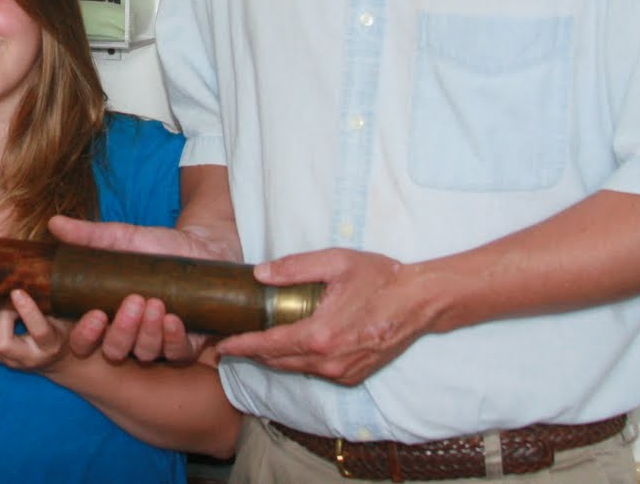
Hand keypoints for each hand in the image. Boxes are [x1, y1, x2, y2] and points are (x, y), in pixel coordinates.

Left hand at [0, 288, 67, 372]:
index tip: (17, 291)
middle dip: (0, 316)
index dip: (28, 311)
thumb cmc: (62, 326)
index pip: (39, 331)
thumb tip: (42, 272)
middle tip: (5, 296)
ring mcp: (9, 360)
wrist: (57, 357)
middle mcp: (28, 358)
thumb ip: (54, 301)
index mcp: (50, 345)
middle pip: (3, 343)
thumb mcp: (64, 314)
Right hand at [48, 215, 235, 362]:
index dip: (85, 336)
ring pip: (146, 353)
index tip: (94, 314)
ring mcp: (158, 342)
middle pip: (115, 351)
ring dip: (148, 332)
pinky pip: (177, 353)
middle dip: (121, 331)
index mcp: (106, 316)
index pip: (84, 341)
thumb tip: (54, 223)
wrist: (203, 245)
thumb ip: (89, 235)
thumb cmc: (157, 246)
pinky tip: (173, 318)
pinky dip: (174, 339)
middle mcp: (129, 334)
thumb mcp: (123, 238)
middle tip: (132, 301)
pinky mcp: (186, 343)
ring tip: (155, 302)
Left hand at [215, 247, 433, 386]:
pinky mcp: (353, 376)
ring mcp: (342, 372)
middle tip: (230, 341)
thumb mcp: (335, 262)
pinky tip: (292, 345)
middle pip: (277, 362)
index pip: (267, 346)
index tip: (219, 345)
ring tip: (255, 342)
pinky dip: (299, 361)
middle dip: (251, 353)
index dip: (240, 346)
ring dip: (274, 358)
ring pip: (296, 368)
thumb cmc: (379, 279)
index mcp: (319, 335)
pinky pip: (316, 371)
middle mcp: (329, 361)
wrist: (420, 302)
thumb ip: (294, 268)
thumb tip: (260, 274)